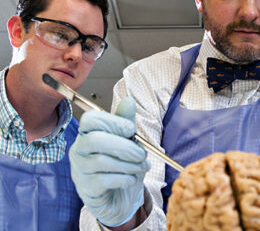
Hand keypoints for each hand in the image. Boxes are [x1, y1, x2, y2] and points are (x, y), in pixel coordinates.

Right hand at [69, 97, 149, 226]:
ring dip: (128, 164)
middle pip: (94, 140)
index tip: (131, 130)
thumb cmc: (122, 165)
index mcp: (88, 133)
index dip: (112, 122)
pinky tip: (132, 179)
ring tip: (142, 166)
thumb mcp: (128, 141)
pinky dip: (124, 178)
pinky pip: (104, 180)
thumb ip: (126, 122)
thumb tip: (128, 100)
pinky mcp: (86, 188)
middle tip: (142, 153)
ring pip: (101, 161)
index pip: (90, 120)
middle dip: (124, 146)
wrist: (121, 197)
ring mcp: (80, 170)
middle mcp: (79, 149)